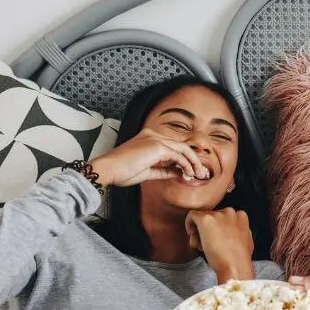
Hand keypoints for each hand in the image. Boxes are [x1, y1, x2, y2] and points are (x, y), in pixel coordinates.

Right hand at [89, 128, 210, 186]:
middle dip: (194, 160)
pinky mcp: (157, 146)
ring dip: (193, 163)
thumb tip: (179, 173)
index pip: (173, 147)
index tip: (193, 172)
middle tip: (202, 173)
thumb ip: (164, 170)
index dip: (186, 160)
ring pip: (183, 149)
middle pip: (181, 146)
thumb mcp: (148, 171)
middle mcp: (153, 135)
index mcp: (149, 139)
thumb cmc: (121, 172)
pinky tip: (188, 173)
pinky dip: (186, 165)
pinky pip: (178, 155)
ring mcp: (155, 139)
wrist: (107, 170)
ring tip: (199, 174)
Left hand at [186, 208, 253, 282]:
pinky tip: (192, 236)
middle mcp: (230, 212)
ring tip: (201, 246)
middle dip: (207, 230)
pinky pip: (192, 215)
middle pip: (212, 217)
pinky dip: (189, 224)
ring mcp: (217, 214)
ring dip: (198, 231)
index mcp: (240, 216)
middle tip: (205, 245)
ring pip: (201, 218)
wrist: (234, 265)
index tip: (215, 240)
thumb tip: (232, 232)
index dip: (217, 229)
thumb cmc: (239, 258)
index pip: (223, 218)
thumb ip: (239, 231)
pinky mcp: (205, 219)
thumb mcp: (246, 240)